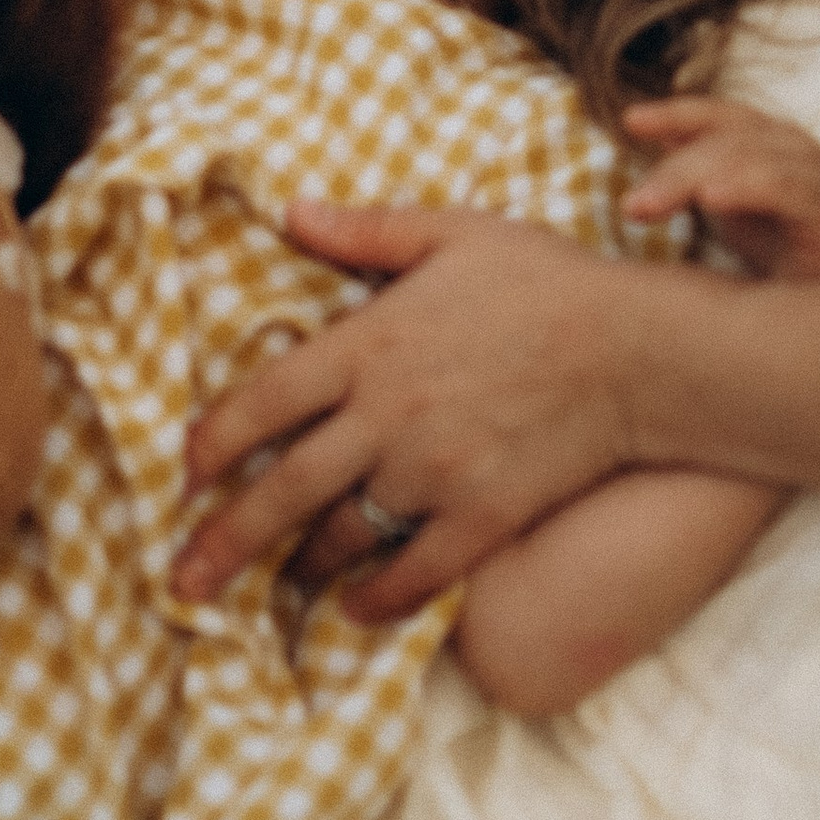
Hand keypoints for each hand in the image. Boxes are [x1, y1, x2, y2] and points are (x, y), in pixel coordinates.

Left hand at [173, 205, 662, 619]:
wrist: (637, 350)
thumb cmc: (544, 282)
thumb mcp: (451, 233)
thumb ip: (365, 231)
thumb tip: (287, 211)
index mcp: (369, 345)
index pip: (262, 402)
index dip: (213, 444)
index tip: (184, 474)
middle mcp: (387, 417)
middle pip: (283, 490)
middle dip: (224, 542)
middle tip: (182, 582)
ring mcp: (433, 475)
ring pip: (341, 536)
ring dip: (300, 566)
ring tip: (274, 586)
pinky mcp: (481, 519)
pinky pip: (412, 575)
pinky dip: (376, 599)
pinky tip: (355, 608)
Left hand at [620, 100, 819, 284]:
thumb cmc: (776, 256)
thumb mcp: (725, 208)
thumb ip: (694, 173)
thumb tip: (656, 140)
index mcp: (771, 142)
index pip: (720, 115)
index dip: (676, 114)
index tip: (631, 121)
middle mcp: (797, 151)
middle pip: (728, 139)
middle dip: (674, 168)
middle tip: (632, 205)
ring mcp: (819, 180)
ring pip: (751, 157)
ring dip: (694, 178)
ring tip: (652, 205)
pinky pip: (786, 188)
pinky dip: (746, 186)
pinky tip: (711, 200)